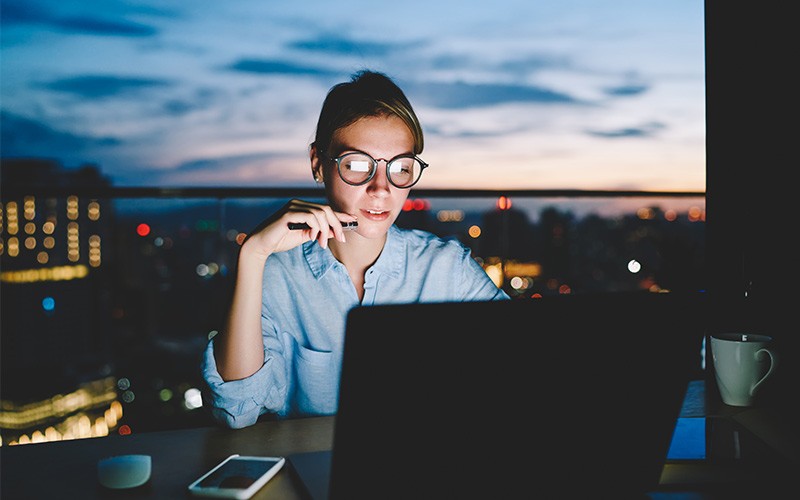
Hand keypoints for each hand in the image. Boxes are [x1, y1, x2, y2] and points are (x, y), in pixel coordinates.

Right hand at [241, 199, 356, 257]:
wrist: (261, 245)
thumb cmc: (280, 240)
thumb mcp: (304, 236)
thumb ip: (318, 232)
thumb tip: (335, 232)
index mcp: (302, 208)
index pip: (325, 209)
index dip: (340, 215)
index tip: (353, 221)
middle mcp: (298, 204)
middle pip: (326, 209)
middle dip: (336, 224)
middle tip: (341, 239)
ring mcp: (293, 207)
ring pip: (320, 213)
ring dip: (326, 230)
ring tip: (322, 243)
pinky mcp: (288, 213)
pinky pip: (310, 217)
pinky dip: (316, 228)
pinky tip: (312, 238)